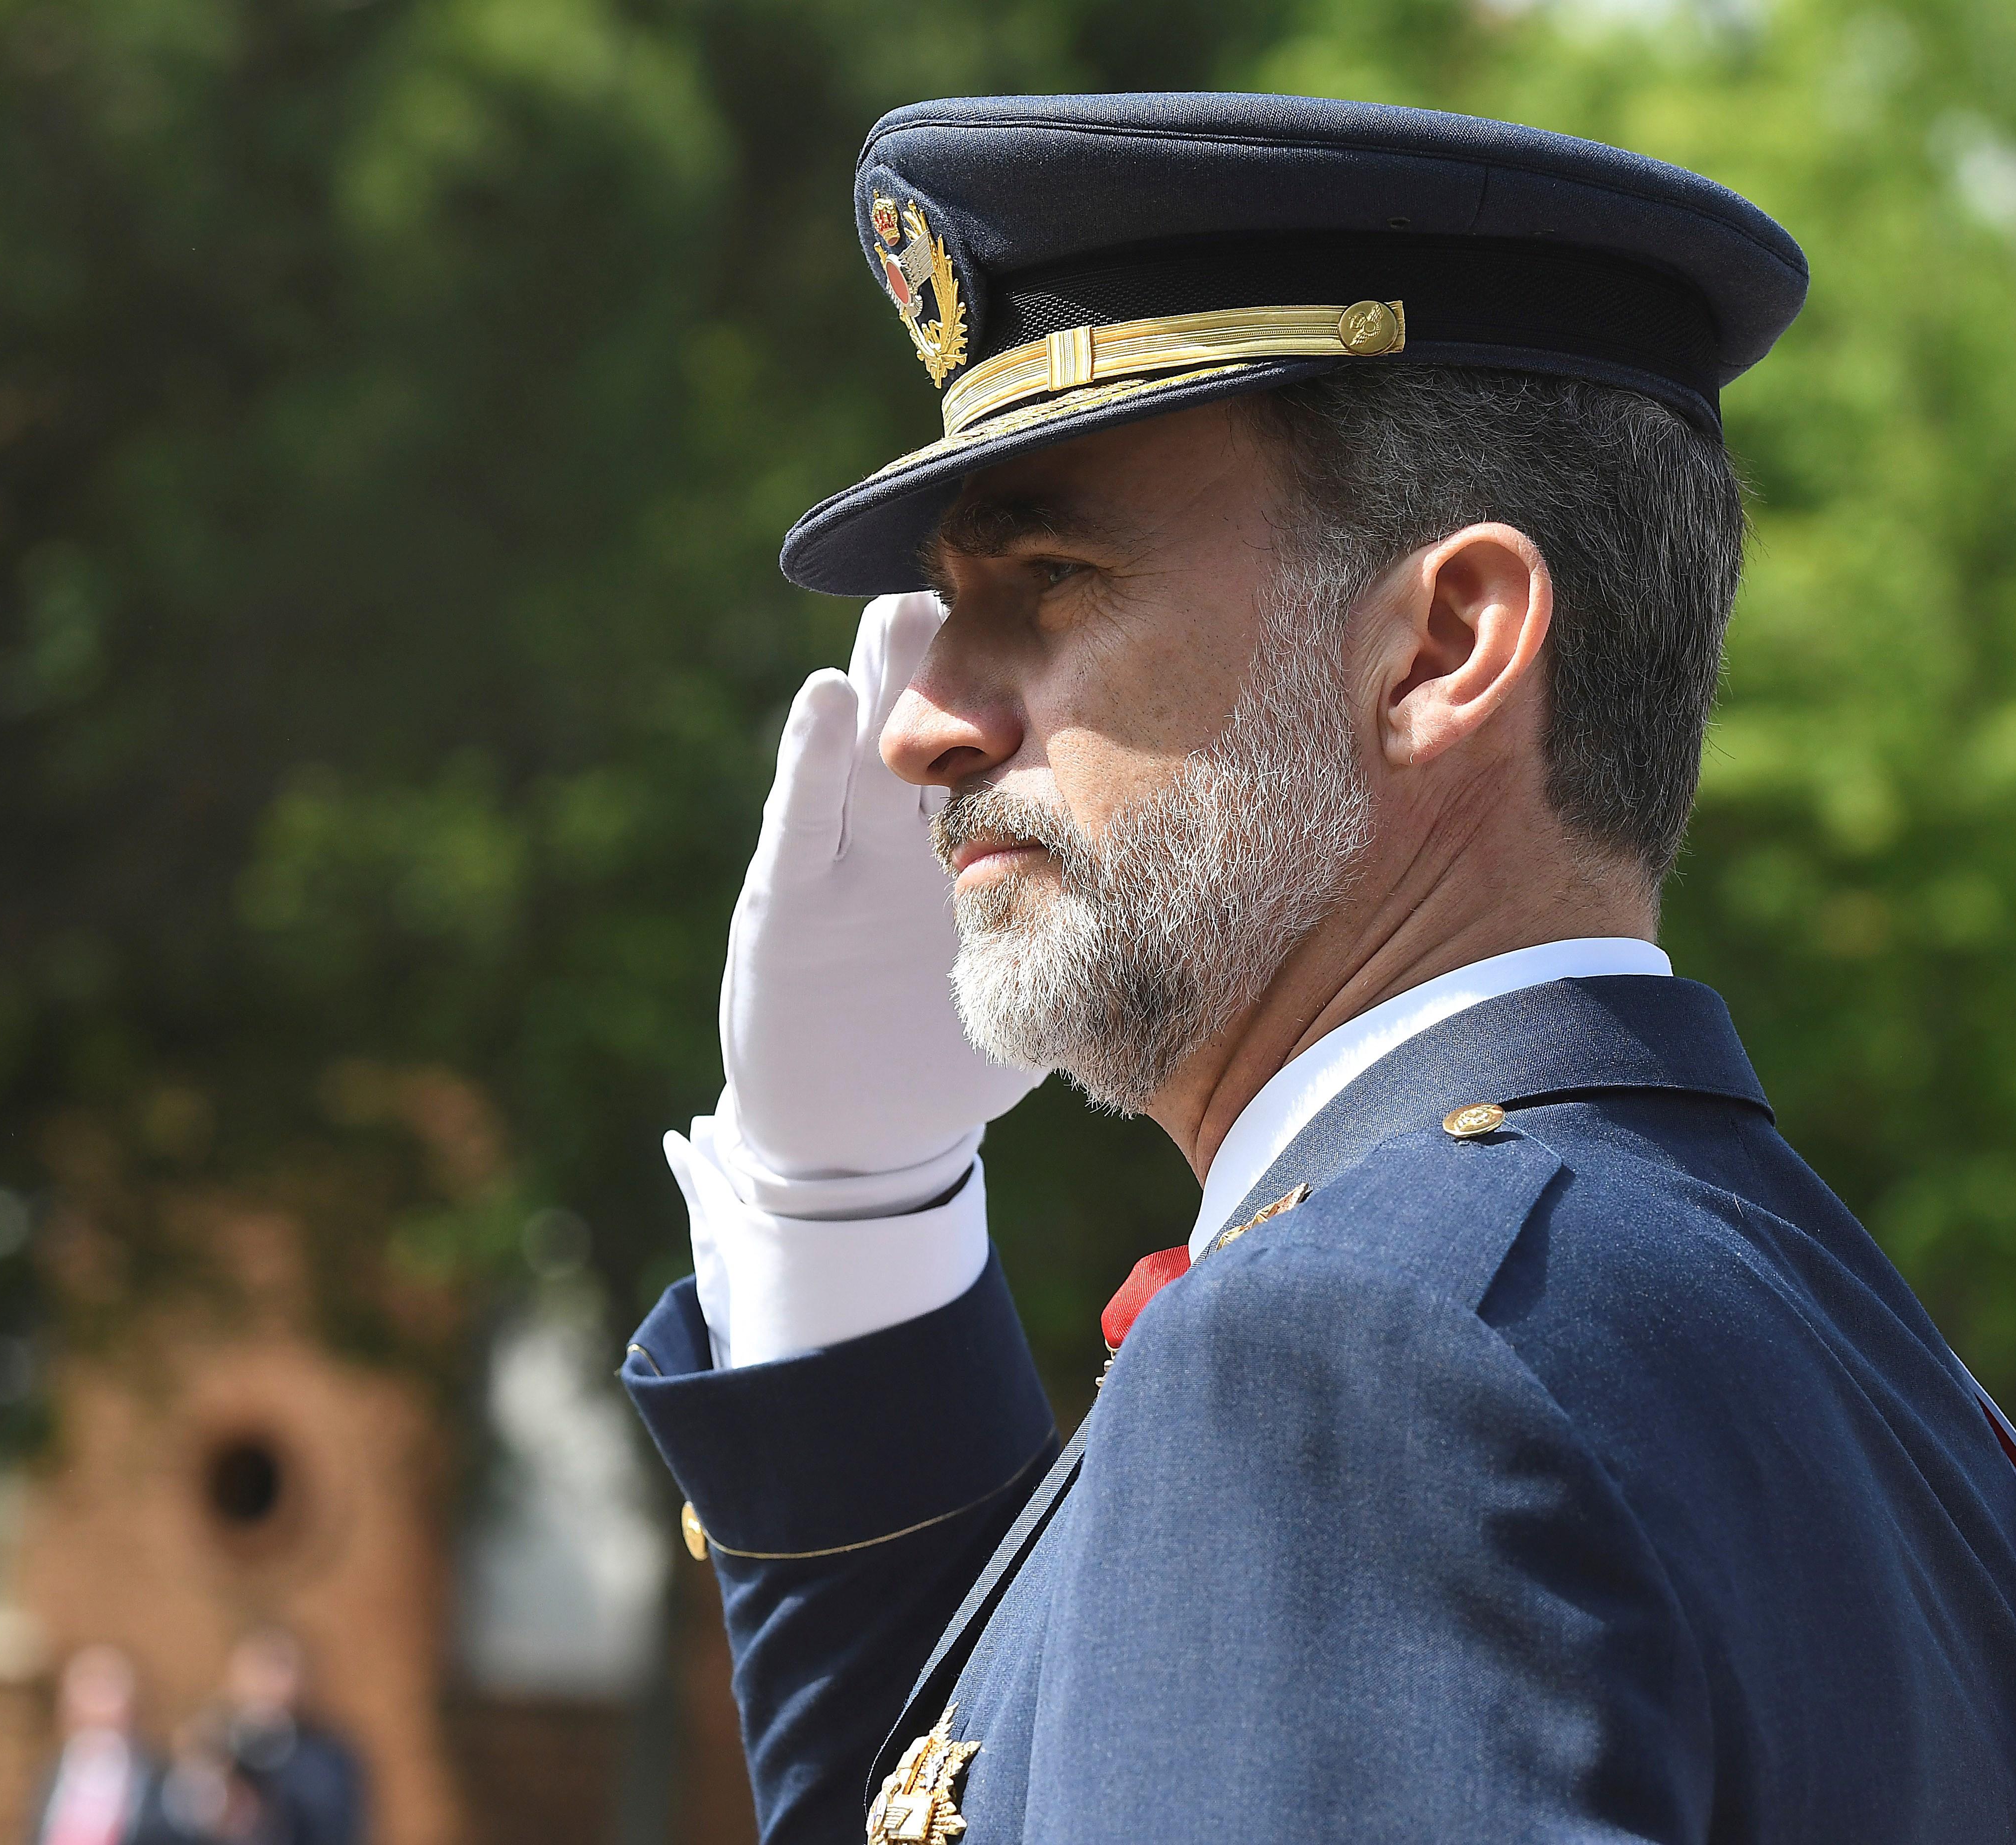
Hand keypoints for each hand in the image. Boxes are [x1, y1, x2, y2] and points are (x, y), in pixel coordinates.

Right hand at [718, 592, 1044, 1184]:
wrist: (856, 1136)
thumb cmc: (944, 1056)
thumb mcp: (1043, 978)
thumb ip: (1103, 931)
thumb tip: (1229, 890)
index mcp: (971, 847)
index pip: (1010, 746)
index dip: (1039, 681)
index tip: (1086, 602)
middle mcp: (906, 838)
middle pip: (945, 726)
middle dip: (959, 648)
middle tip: (988, 562)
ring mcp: (845, 864)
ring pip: (869, 753)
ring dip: (882, 673)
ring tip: (904, 602)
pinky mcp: (786, 906)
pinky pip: (799, 824)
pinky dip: (808, 761)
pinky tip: (827, 701)